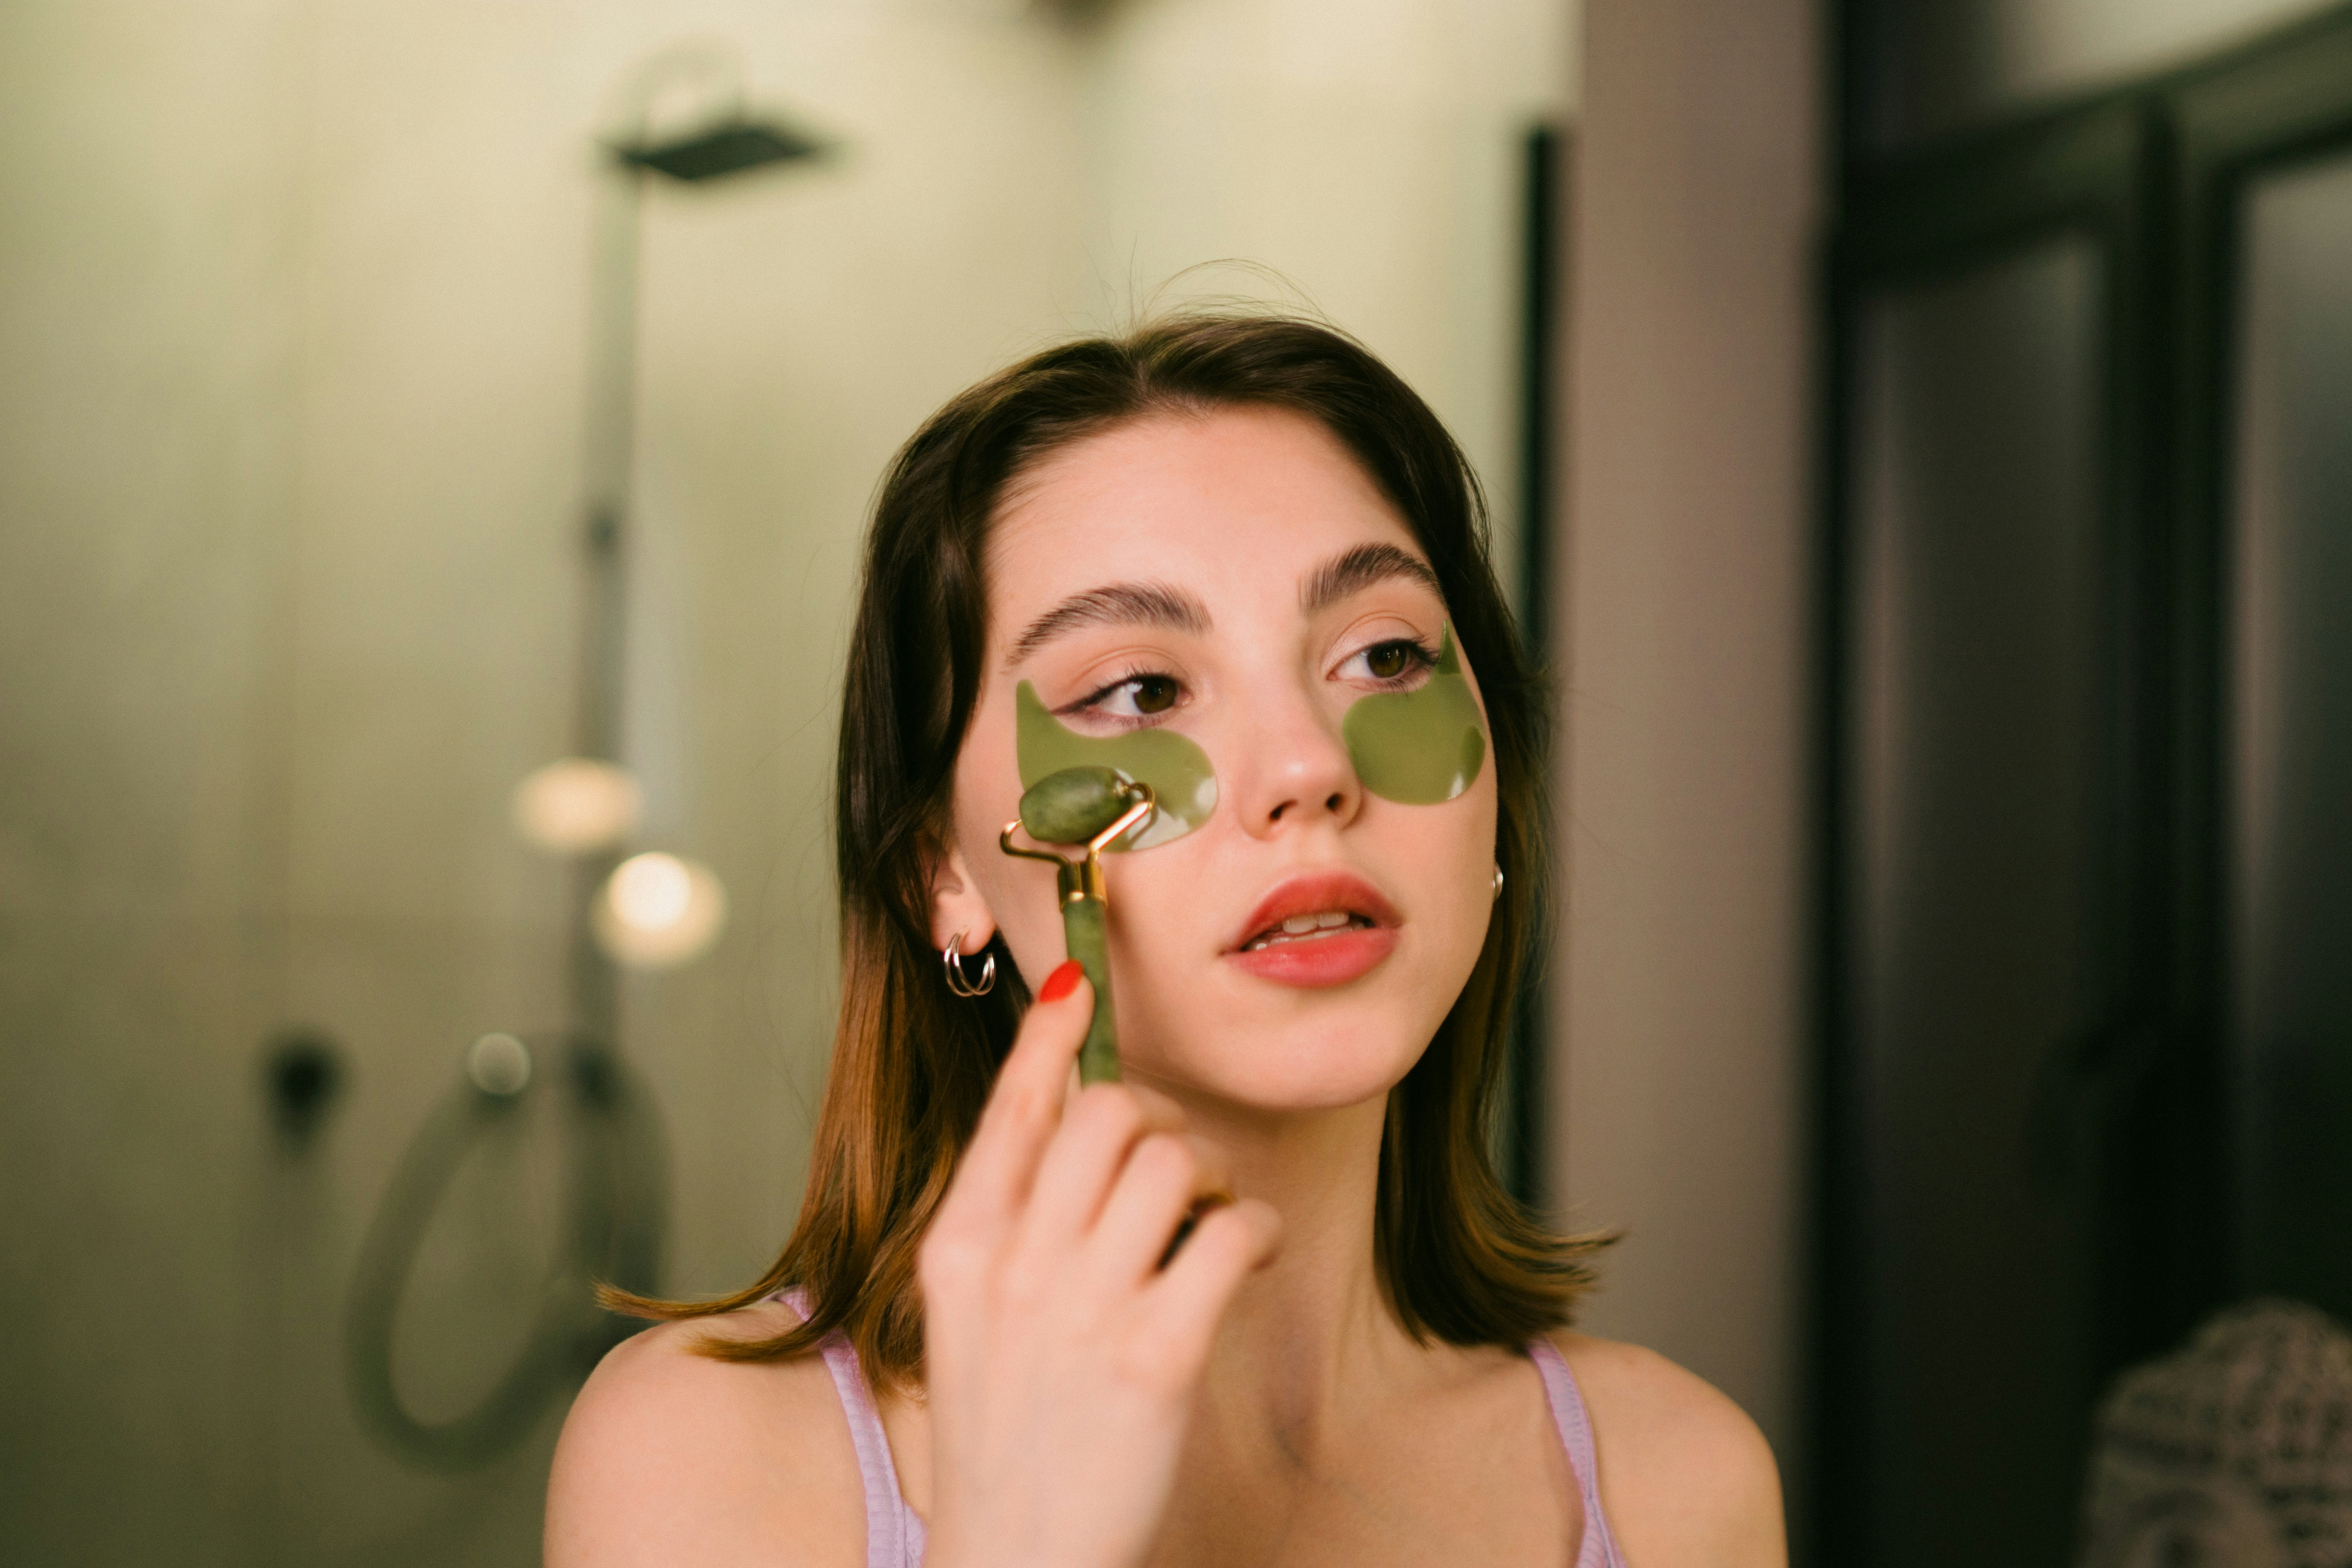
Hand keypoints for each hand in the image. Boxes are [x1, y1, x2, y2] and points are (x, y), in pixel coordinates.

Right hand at [918, 960, 1282, 1567]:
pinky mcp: (1155, 1357)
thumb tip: (1062, 1116)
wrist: (1013, 1558)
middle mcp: (1015, 1266)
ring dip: (1210, 1179)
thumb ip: (1008, 1219)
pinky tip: (1243, 1260)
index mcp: (961, 1248)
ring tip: (1210, 1222)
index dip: (1049, 1037)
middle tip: (1173, 1167)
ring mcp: (1083, 1310)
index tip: (1079, 984)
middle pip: (1105, 1115)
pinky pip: (1226, 1236)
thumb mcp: (970, 1312)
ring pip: (1170, 1162)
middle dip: (1156, 1122)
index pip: (1011, 1109)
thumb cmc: (1006, 1431)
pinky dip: (1253, 1233)